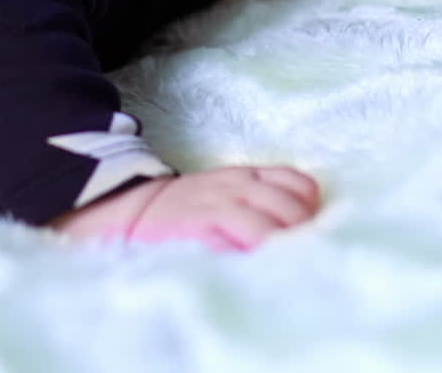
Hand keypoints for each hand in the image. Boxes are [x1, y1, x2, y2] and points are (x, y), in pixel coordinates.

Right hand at [49, 164, 320, 251]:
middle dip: (304, 232)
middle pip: (293, 207)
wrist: (130, 209)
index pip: (298, 184)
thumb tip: (303, 219)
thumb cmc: (185, 208)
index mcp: (246, 175)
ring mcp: (220, 206)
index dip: (310, 208)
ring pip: (272, 226)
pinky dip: (258, 252)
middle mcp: (239, 186)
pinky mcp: (202, 227)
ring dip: (285, 245)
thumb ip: (258, 197)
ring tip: (287, 264)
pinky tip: (261, 264)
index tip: (310, 230)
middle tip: (303, 254)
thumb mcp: (224, 190)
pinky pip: (243, 238)